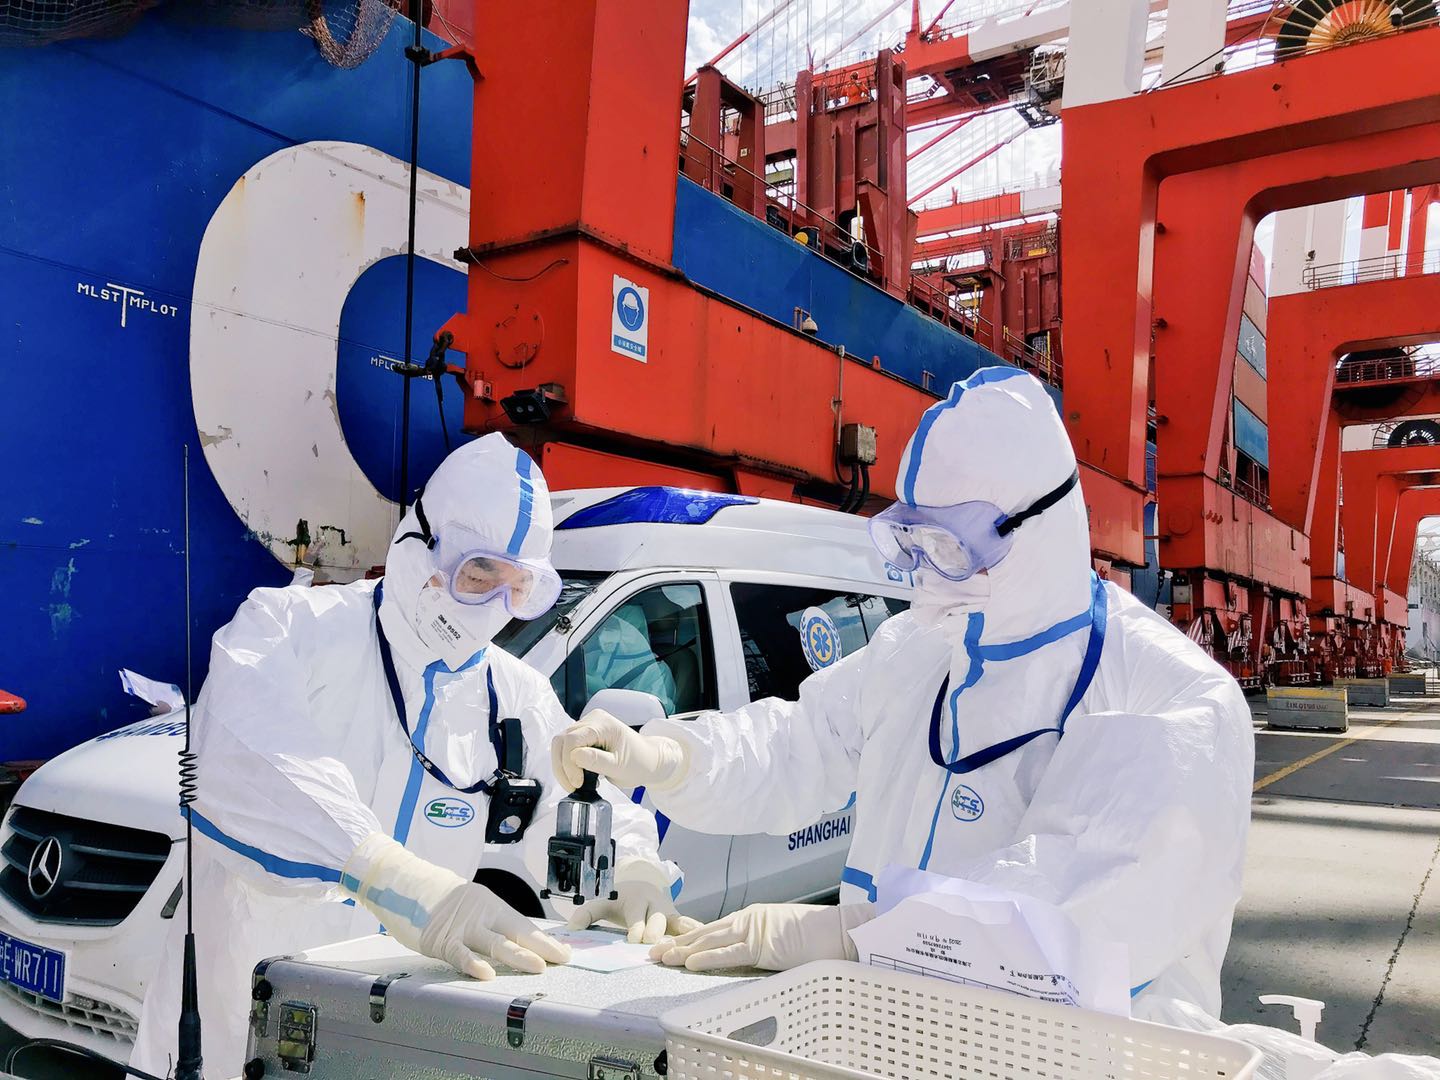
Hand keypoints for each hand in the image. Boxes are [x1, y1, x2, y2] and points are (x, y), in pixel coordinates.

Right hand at [419, 880, 571, 979]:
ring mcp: (463, 927)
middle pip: (516, 932)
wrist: (407, 883)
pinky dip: (473, 964)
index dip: (544, 940)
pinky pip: (460, 954)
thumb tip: (517, 946)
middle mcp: (482, 914)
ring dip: (517, 955)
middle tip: (561, 958)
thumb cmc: (443, 903)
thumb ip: (490, 926)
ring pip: (494, 943)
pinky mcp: (441, 940)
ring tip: (537, 966)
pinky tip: (486, 974)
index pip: (524, 926)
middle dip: (541, 946)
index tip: (564, 953)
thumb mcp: (472, 908)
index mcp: (492, 906)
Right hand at [551, 711, 687, 791]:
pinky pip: (567, 748)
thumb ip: (597, 761)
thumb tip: (574, 756)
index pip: (572, 739)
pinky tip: (577, 776)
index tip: (577, 783)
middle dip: (562, 766)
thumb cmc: (638, 763)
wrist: (648, 760)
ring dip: (562, 766)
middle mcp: (592, 720)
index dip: (569, 763)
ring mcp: (587, 726)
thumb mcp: (619, 767)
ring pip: (561, 744)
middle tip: (572, 786)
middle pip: (562, 740)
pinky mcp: (585, 735)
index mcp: (603, 724)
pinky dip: (567, 764)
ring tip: (574, 783)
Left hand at [566, 858, 701, 942]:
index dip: (636, 928)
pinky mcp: (679, 918)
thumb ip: (586, 914)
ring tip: (686, 951)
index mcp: (635, 900)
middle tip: (656, 949)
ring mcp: (669, 911)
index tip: (634, 939)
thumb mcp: (602, 902)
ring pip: (677, 924)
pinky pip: (689, 925)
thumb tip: (569, 930)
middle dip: (656, 934)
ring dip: (680, 938)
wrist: (640, 883)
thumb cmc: (619, 898)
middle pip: (658, 921)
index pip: (636, 917)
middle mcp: (655, 904)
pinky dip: (696, 934)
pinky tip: (705, 945)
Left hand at [650, 903, 857, 971]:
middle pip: (705, 932)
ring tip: (663, 958)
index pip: (714, 929)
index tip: (669, 942)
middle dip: (678, 942)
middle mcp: (749, 919)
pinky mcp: (762, 944)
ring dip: (684, 950)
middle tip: (653, 950)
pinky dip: (708, 957)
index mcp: (753, 918)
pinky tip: (691, 962)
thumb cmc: (817, 936)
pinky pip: (730, 953)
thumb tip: (751, 954)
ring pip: (711, 941)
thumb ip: (762, 944)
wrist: (839, 930)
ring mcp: (754, 929)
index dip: (690, 936)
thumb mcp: (782, 938)